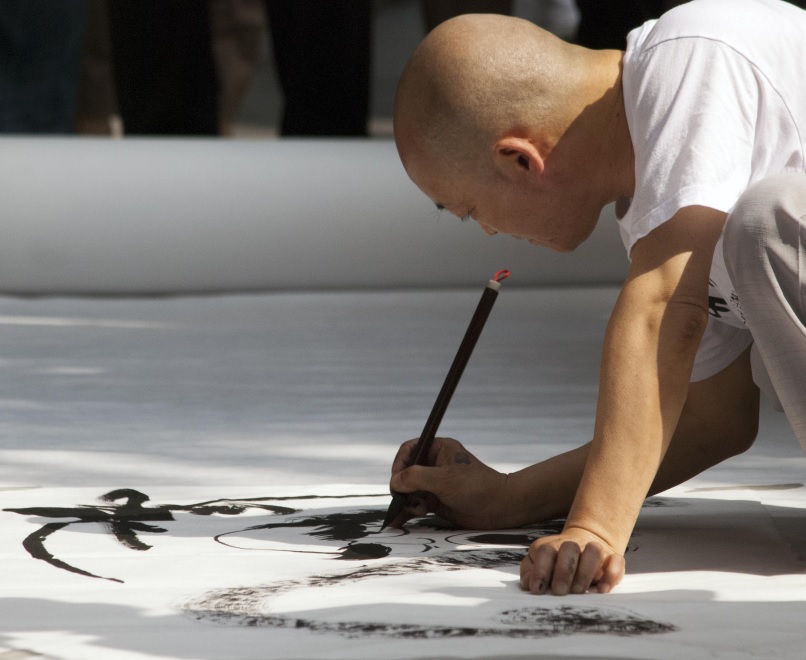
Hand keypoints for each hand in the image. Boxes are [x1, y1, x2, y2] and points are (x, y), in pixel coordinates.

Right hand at [388, 437, 508, 528]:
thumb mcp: (445, 479)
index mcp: (438, 449)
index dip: (400, 464)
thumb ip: (417, 478)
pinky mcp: (436, 501)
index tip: (397, 480)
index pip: (410, 450)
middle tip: (403, 501)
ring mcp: (435, 484)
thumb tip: (395, 482)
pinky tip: (398, 521)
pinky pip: (415, 504)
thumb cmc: (477, 487)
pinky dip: (407, 512)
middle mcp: (434, 465)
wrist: (501, 508)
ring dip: (405, 502)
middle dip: (401, 487)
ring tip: (412, 512)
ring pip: (409, 490)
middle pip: (406, 472)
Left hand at [519, 527, 624, 594]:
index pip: (545, 551)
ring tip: (579, 591)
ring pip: (594, 550)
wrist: (583, 541)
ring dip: (586, 571)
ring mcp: (593, 549)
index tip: (537, 590)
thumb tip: (528, 584)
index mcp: (552, 546)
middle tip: (559, 591)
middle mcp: (573, 545)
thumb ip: (530, 572)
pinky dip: (611, 575)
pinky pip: (616, 561)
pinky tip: (602, 590)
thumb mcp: (539, 563)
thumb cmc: (556, 561)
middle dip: (564, 571)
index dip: (540, 570)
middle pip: (570, 548)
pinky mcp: (612, 557)